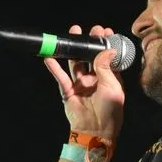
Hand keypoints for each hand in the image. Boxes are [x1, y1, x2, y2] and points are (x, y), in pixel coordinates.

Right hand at [44, 24, 124, 142]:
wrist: (95, 131)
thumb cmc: (109, 111)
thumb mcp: (112, 87)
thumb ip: (106, 67)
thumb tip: (107, 49)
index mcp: (109, 79)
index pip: (107, 57)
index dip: (106, 44)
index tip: (105, 31)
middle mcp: (95, 80)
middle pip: (90, 57)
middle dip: (90, 42)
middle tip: (91, 29)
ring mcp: (80, 85)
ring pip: (75, 63)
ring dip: (73, 49)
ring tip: (72, 32)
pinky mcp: (68, 92)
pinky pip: (60, 78)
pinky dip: (54, 68)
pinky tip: (49, 57)